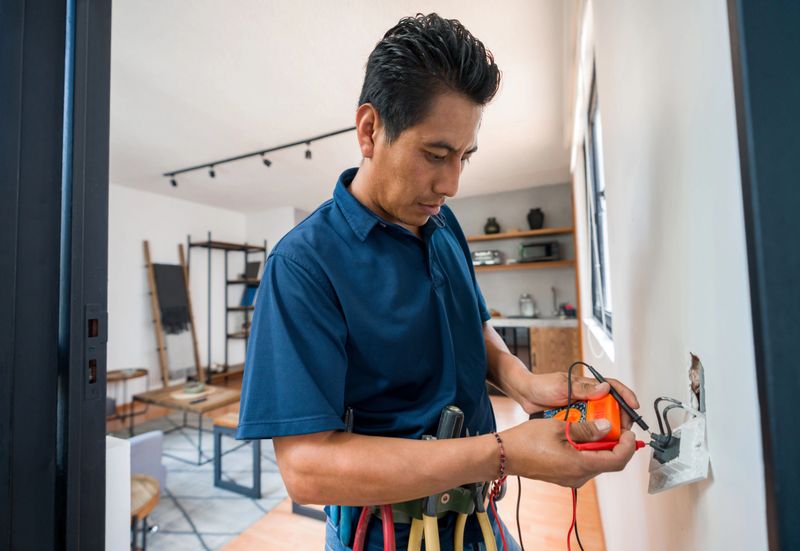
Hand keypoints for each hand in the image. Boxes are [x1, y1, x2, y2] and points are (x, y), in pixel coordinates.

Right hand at [500, 418, 636, 487]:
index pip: (617, 460)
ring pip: (596, 461)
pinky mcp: (564, 475)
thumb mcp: (559, 427)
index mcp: (580, 465)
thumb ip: (586, 428)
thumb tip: (607, 426)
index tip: (629, 431)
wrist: (504, 455)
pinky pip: (584, 463)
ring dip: (601, 444)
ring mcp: (571, 478)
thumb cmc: (527, 441)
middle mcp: (578, 476)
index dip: (628, 445)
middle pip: (608, 461)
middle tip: (614, 423)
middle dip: (615, 442)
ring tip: (595, 425)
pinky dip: (588, 449)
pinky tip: (580, 434)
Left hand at [518, 372, 640, 428]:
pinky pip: (589, 431)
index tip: (634, 407)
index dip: (626, 397)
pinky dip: (594, 437)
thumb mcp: (561, 385)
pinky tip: (597, 444)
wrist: (525, 396)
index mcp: (589, 387)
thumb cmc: (542, 386)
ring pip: (602, 423)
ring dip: (608, 431)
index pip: (614, 388)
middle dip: (621, 419)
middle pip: (613, 409)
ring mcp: (583, 412)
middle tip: (624, 431)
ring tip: (613, 440)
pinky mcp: (576, 423)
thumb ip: (582, 388)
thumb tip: (605, 388)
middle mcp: (589, 399)